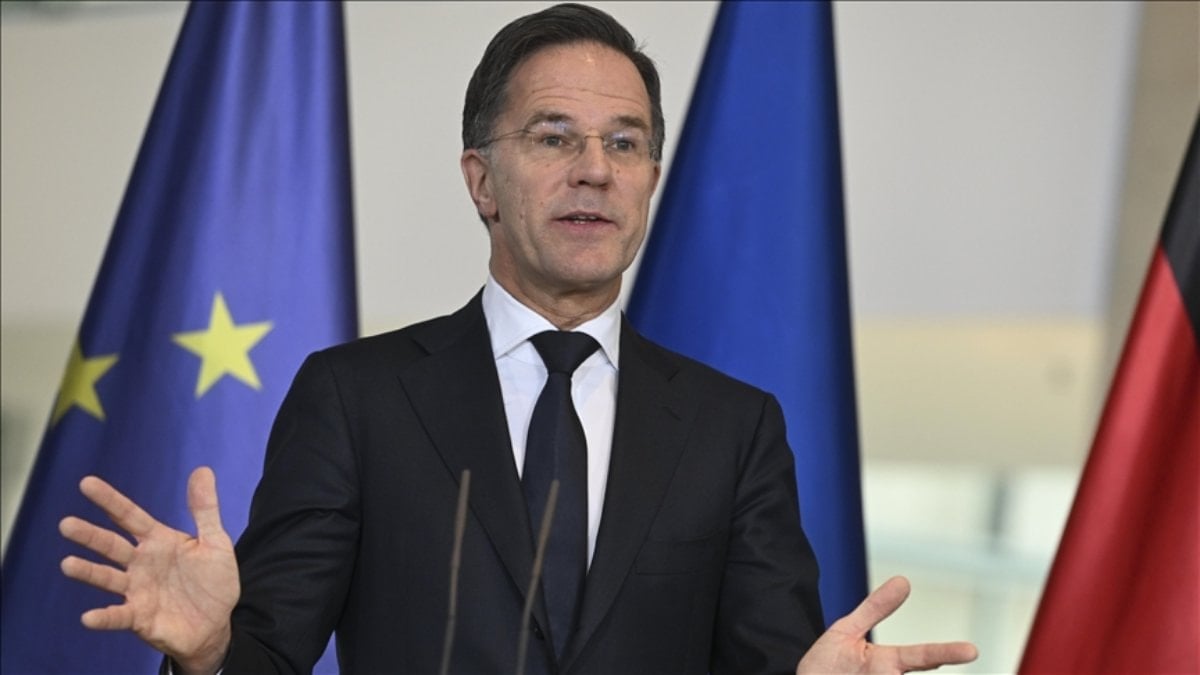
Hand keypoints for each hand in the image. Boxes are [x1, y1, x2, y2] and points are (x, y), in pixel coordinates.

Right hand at [59, 466, 238, 674]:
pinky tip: (88, 617)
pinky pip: (118, 616)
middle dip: (89, 535)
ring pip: (107, 578)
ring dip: (88, 572)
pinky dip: (104, 617)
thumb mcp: (215, 542)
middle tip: (66, 524)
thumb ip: (205, 509)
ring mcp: (137, 590)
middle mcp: (141, 563)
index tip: (86, 483)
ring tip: (68, 564)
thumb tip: (202, 470)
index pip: (129, 516)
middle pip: (111, 545)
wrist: (217, 623)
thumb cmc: (213, 581)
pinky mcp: (139, 616)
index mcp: (158, 541)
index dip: (110, 500)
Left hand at [796, 576, 977, 673]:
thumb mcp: (847, 630)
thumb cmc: (825, 664)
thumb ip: (874, 609)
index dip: (946, 652)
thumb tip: (903, 581)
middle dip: (941, 658)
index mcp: (887, 663)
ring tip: (874, 670)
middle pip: (920, 667)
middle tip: (968, 653)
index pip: (923, 656)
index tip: (972, 650)